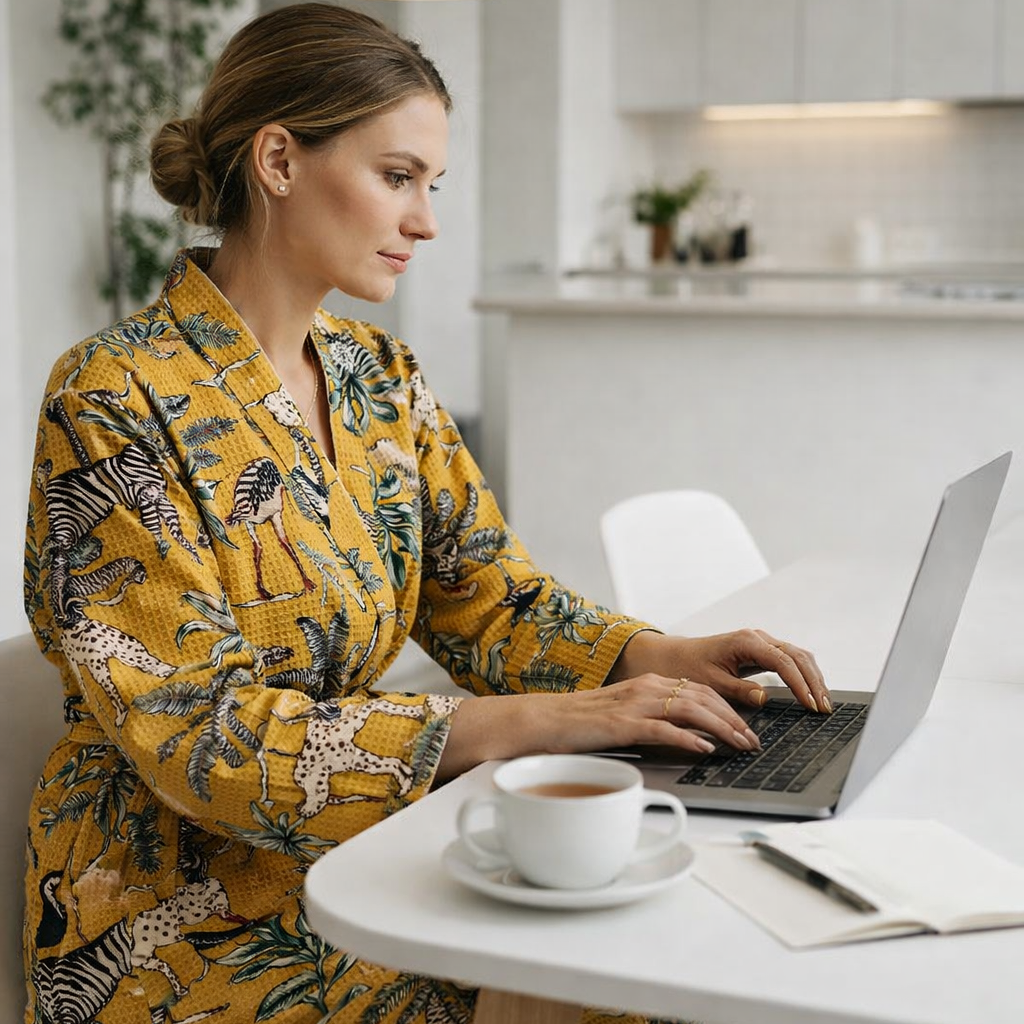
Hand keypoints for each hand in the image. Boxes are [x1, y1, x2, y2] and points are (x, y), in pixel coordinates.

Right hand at [539, 674, 762, 755]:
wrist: (545, 719)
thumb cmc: (582, 722)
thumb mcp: (625, 713)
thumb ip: (654, 718)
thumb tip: (687, 735)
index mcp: (648, 683)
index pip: (700, 690)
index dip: (728, 709)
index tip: (746, 727)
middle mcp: (646, 688)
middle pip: (703, 698)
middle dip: (734, 719)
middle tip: (753, 740)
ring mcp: (635, 705)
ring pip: (690, 710)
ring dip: (721, 728)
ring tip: (740, 745)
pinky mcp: (622, 724)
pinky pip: (663, 729)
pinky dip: (688, 738)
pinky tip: (705, 749)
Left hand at [609, 629, 829, 713]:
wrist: (672, 657)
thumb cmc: (687, 668)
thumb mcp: (710, 683)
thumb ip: (738, 690)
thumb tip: (764, 697)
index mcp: (746, 642)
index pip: (784, 662)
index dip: (801, 685)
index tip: (811, 706)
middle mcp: (756, 637)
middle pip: (798, 656)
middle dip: (815, 681)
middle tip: (825, 708)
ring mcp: (760, 642)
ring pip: (797, 655)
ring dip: (813, 677)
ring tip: (823, 703)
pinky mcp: (760, 650)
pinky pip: (789, 659)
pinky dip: (803, 674)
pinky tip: (810, 692)